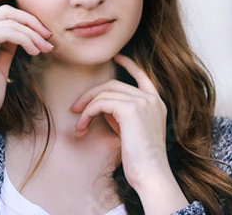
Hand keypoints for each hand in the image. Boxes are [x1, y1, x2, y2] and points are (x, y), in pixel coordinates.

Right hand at [0, 0, 52, 138]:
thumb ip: (7, 47)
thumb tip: (21, 35)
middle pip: (4, 10)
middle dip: (30, 20)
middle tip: (47, 35)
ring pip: (9, 20)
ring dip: (32, 33)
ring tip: (45, 48)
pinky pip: (8, 31)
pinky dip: (26, 39)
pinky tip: (34, 51)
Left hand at [70, 54, 169, 189]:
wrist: (151, 175)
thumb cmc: (140, 160)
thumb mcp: (132, 130)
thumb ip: (122, 113)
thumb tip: (101, 104)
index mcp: (156, 102)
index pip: (143, 75)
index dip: (129, 64)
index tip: (117, 57)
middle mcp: (151, 98)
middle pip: (114, 84)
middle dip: (91, 94)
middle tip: (75, 108)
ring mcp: (142, 102)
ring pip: (105, 93)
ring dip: (86, 108)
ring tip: (78, 126)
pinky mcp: (130, 109)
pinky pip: (101, 103)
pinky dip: (87, 113)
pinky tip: (82, 127)